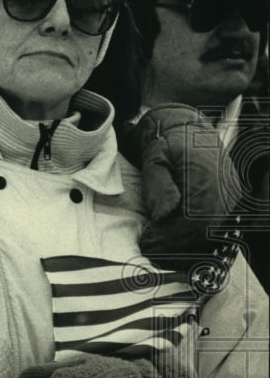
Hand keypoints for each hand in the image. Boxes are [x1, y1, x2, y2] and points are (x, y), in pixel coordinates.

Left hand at [123, 104, 240, 259]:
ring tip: (156, 246)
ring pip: (208, 229)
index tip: (148, 241)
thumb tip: (163, 215)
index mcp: (207, 177)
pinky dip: (191, 235)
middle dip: (173, 242)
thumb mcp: (155, 157)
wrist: (187, 129)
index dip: (170, 234)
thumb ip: (157, 184)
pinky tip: (171, 240)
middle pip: (201, 228)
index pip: (192, 218)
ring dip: (182, 241)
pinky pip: (211, 225)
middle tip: (149, 248)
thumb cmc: (168, 143)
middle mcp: (224, 189)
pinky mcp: (226, 200)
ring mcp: (228, 196)